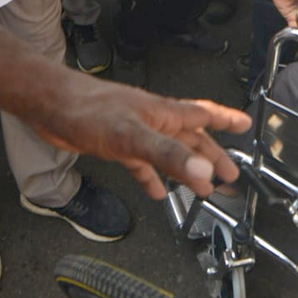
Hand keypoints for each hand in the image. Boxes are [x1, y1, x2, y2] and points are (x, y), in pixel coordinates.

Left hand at [38, 80, 250, 199]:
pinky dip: (153, 178)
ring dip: (187, 170)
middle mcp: (156, 122)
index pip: (205, 116)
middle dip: (213, 157)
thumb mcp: (133, 136)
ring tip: (203, 188)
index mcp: (166, 114)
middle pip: (192, 140)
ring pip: (171, 153)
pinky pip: (143, 165)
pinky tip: (158, 191)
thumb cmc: (90, 111)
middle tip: (230, 174)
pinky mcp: (117, 145)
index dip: (226, 121)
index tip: (246, 125)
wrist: (51, 105)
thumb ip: (168, 155)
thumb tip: (202, 172)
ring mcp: (137, 133)